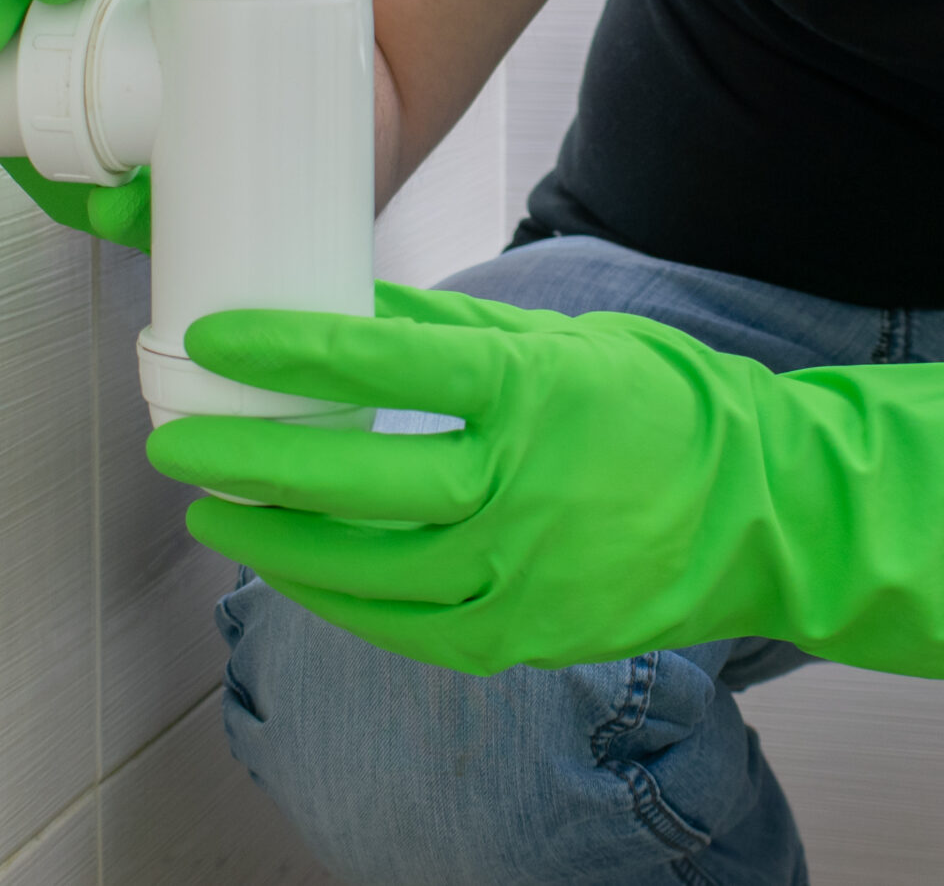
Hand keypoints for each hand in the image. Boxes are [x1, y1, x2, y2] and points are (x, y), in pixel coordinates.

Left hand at [147, 282, 943, 690]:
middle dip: (252, 460)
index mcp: (532, 392)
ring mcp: (521, 573)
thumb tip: (350, 306)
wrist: (762, 511)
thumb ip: (451, 333)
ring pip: (365, 568)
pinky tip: (294, 571)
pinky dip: (338, 600)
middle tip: (181, 445)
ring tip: (218, 511)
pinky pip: (403, 627)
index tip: (219, 338)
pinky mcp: (521, 637)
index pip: (382, 363)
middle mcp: (521, 487)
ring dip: (276, 540)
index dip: (287, 351)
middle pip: (355, 480)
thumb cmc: (664, 411)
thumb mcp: (563, 341)